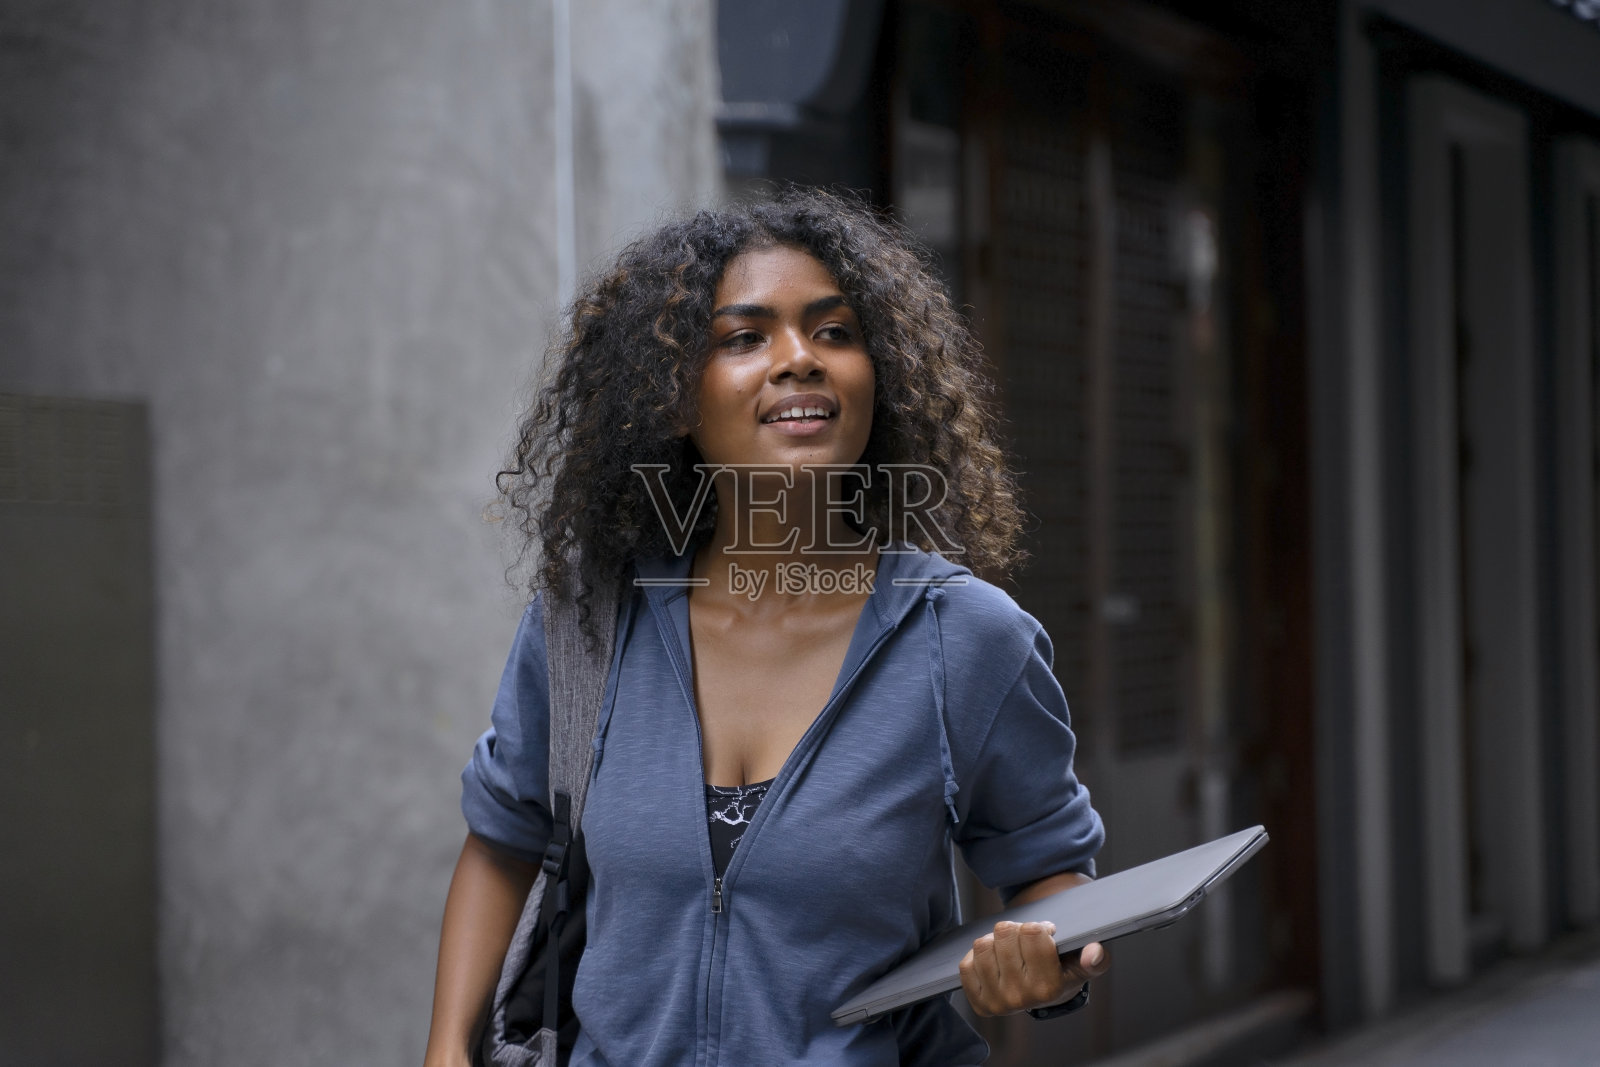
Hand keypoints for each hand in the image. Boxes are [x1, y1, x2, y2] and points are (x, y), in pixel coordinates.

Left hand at [957, 921, 1109, 1016]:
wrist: (1043, 996)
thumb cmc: (1062, 971)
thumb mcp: (1083, 964)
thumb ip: (1096, 958)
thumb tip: (1094, 952)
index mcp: (1049, 988)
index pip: (1032, 932)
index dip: (1039, 926)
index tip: (1046, 935)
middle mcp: (1021, 998)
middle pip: (1004, 933)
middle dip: (1016, 929)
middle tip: (1025, 940)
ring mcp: (997, 1002)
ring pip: (982, 945)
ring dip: (995, 940)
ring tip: (1010, 949)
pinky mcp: (979, 1003)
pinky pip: (966, 964)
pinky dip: (978, 956)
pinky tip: (995, 961)